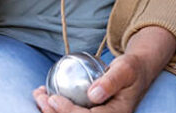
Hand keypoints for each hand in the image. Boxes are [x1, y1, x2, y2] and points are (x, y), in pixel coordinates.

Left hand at [32, 27, 175, 112]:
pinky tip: (44, 96)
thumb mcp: (126, 69)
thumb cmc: (132, 68)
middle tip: (40, 98)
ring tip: (39, 96)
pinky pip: (71, 112)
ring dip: (51, 111)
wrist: (136, 72)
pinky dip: (55, 107)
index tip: (54, 98)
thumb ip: (112, 81)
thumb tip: (93, 95)